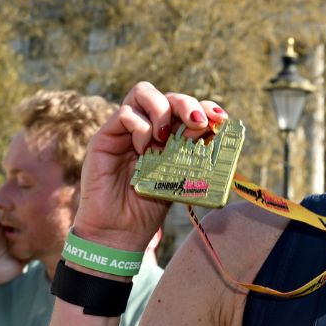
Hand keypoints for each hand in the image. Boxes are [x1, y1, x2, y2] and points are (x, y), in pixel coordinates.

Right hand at [76, 82, 228, 251]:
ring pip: (143, 93)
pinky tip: (145, 149)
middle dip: (186, 103)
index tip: (221, 117)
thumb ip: (192, 155)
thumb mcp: (179, 179)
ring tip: (165, 137)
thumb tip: (215, 133)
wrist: (119, 232)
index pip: (185, 108)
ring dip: (162, 109)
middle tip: (198, 122)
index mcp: (166, 137)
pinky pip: (124, 114)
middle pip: (166, 95)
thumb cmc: (148, 209)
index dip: (204, 106)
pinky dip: (141, 127)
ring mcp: (124, 131)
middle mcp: (145, 128)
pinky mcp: (104, 138)